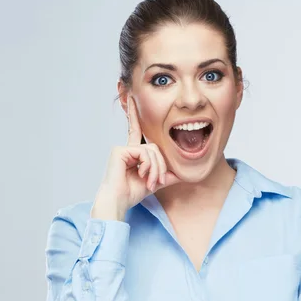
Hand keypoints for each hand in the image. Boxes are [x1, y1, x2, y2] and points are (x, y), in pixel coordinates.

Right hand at [97, 95, 181, 211]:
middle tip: (158, 182)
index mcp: (133, 153)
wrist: (118, 201)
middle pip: (155, 148)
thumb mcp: (154, 182)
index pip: (137, 131)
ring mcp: (123, 148)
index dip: (134, 115)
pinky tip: (141, 175)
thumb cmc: (131, 193)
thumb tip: (182, 174)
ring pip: (152, 151)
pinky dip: (148, 166)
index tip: (132, 98)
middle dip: (160, 166)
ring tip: (150, 182)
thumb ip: (166, 175)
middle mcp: (127, 148)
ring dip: (155, 169)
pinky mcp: (119, 150)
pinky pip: (144, 152)